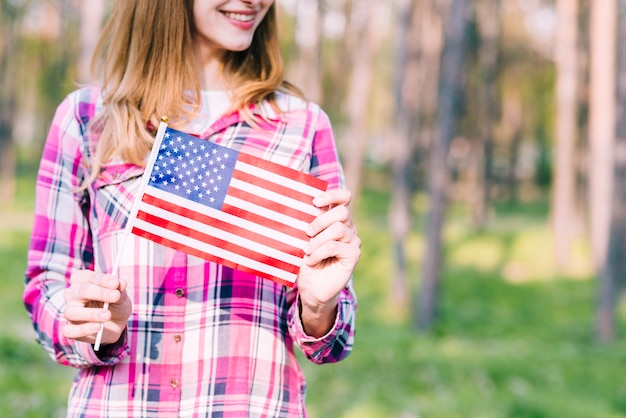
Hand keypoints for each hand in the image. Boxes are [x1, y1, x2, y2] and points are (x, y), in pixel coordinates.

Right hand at [63, 270, 131, 345]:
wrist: (116, 323)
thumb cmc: (115, 303)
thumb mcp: (121, 296)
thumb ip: (119, 290)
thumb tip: (121, 283)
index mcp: (82, 280)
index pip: (88, 277)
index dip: (102, 279)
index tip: (116, 283)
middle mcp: (72, 295)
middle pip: (80, 292)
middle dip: (99, 293)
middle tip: (115, 296)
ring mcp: (70, 312)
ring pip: (72, 312)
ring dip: (91, 313)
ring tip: (107, 315)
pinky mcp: (70, 329)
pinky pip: (69, 331)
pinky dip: (83, 329)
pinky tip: (98, 327)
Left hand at [298, 188, 360, 336]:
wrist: (310, 287)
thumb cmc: (305, 259)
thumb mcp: (303, 237)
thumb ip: (307, 221)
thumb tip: (297, 203)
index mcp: (336, 218)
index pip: (344, 197)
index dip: (332, 195)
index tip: (315, 202)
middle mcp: (348, 227)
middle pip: (342, 212)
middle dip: (321, 220)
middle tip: (307, 232)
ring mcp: (352, 241)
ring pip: (338, 229)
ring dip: (318, 239)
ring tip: (307, 250)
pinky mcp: (354, 255)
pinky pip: (335, 246)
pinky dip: (319, 252)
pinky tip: (312, 260)